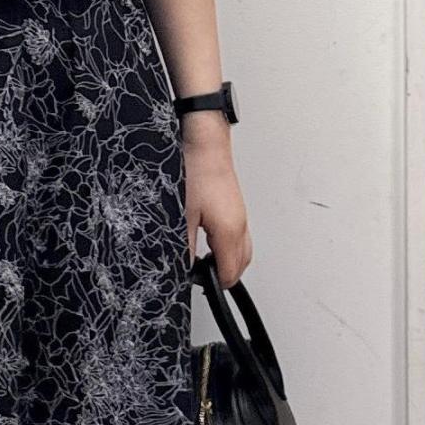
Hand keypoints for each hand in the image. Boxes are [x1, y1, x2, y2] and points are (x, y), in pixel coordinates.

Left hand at [184, 123, 251, 285]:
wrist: (203, 139)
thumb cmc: (194, 170)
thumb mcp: (181, 216)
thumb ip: (183, 248)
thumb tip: (181, 269)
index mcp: (231, 231)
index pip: (231, 273)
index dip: (215, 285)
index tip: (198, 285)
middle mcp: (240, 224)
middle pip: (242, 265)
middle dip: (224, 276)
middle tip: (202, 277)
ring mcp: (240, 214)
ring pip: (242, 250)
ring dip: (227, 260)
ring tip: (204, 262)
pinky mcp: (234, 205)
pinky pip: (238, 235)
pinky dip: (227, 245)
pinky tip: (209, 242)